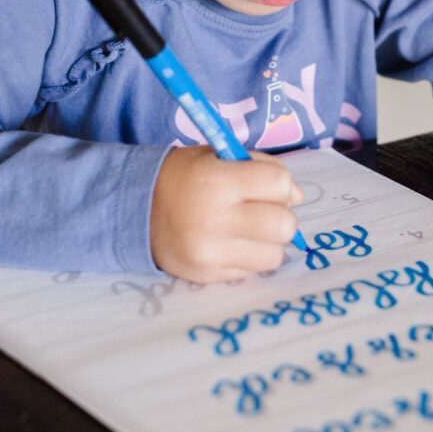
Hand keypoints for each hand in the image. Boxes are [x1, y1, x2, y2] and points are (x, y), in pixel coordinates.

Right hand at [150, 146, 302, 283]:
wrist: (136, 208)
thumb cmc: (185, 177)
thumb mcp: (218, 156)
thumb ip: (261, 167)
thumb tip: (297, 197)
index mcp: (217, 180)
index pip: (278, 183)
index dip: (281, 184)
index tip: (269, 185)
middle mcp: (214, 219)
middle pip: (283, 225)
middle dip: (281, 216)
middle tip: (264, 210)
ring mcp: (210, 253)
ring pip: (273, 255)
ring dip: (268, 242)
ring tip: (247, 229)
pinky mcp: (207, 276)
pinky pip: (251, 272)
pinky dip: (248, 257)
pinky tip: (229, 244)